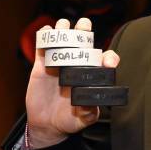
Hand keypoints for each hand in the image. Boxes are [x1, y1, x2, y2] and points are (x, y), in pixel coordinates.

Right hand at [25, 17, 119, 148]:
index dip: (108, 58)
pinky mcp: (42, 65)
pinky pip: (43, 47)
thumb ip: (89, 111)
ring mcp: (60, 63)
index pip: (104, 61)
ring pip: (63, 40)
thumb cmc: (71, 120)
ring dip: (64, 30)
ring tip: (63, 26)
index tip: (107, 61)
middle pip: (83, 42)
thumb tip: (90, 104)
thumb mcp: (83, 119)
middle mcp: (78, 65)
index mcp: (92, 75)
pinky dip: (44, 36)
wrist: (47, 124)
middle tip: (84, 24)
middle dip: (84, 31)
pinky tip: (47, 31)